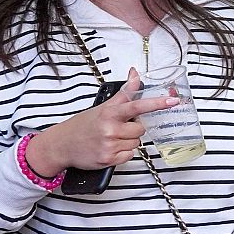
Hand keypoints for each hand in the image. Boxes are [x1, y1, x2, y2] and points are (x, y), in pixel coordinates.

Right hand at [26, 70, 176, 174]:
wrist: (62, 145)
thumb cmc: (84, 125)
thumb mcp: (103, 106)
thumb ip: (125, 92)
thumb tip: (135, 73)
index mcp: (110, 113)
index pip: (137, 105)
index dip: (156, 103)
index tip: (172, 101)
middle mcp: (110, 128)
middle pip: (141, 129)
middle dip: (132, 129)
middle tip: (116, 128)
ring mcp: (109, 145)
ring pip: (136, 143)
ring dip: (127, 141)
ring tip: (110, 139)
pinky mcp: (109, 159)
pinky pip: (130, 155)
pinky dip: (122, 153)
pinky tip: (110, 148)